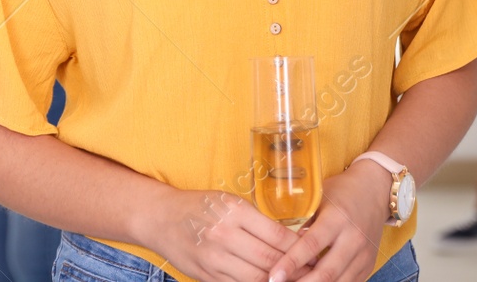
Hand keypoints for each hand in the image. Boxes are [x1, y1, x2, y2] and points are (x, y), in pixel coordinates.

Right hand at [150, 188, 302, 281]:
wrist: (162, 219)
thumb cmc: (201, 206)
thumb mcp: (231, 202)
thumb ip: (258, 221)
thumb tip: (294, 237)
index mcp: (235, 212)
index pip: (276, 235)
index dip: (299, 248)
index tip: (314, 252)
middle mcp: (224, 236)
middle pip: (269, 260)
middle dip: (295, 269)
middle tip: (313, 271)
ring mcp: (214, 259)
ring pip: (256, 278)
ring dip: (278, 281)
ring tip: (296, 280)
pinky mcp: (206, 276)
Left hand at [267, 164, 390, 281]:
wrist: (375, 190)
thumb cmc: (341, 191)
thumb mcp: (319, 198)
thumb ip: (303, 221)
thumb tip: (282, 245)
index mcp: (337, 218)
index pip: (311, 245)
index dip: (290, 263)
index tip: (274, 276)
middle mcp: (353, 239)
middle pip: (325, 272)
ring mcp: (363, 255)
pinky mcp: (368, 265)